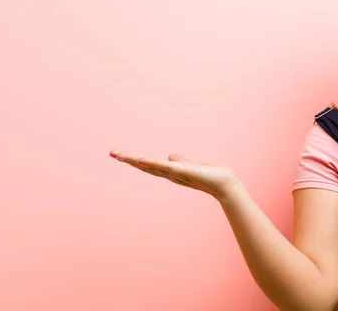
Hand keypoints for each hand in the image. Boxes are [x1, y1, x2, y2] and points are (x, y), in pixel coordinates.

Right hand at [109, 150, 240, 199]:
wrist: (224, 183)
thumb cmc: (209, 175)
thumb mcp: (191, 165)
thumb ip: (180, 161)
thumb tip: (170, 156)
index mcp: (171, 171)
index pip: (148, 164)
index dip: (133, 160)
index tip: (117, 154)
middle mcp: (171, 174)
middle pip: (146, 166)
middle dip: (129, 160)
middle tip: (113, 153)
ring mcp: (178, 174)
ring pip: (155, 167)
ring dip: (139, 161)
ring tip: (124, 156)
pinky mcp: (187, 172)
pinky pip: (170, 168)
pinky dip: (157, 164)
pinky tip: (145, 160)